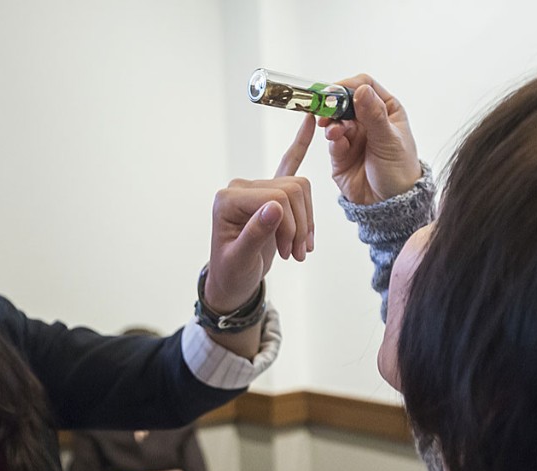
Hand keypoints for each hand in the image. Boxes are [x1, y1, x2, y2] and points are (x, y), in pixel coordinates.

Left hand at [203, 115, 315, 314]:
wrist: (232, 280)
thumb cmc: (232, 272)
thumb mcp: (240, 260)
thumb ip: (255, 234)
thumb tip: (276, 209)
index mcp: (229, 198)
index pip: (276, 196)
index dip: (291, 224)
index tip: (292, 251)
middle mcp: (241, 187)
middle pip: (290, 189)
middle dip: (300, 224)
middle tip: (298, 253)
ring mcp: (256, 188)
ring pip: (298, 188)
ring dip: (306, 219)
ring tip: (300, 248)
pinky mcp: (269, 194)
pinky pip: (287, 165)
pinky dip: (299, 147)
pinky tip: (307, 123)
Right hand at [318, 75, 421, 204]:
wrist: (389, 205)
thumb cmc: (399, 171)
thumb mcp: (389, 141)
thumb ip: (374, 115)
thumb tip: (361, 90)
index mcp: (386, 109)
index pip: (365, 86)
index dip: (348, 85)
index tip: (335, 91)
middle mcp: (368, 120)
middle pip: (345, 101)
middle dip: (334, 104)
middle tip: (324, 107)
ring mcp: (353, 136)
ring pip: (335, 120)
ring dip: (331, 122)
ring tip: (333, 131)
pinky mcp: (340, 153)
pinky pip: (332, 140)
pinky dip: (331, 139)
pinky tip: (335, 142)